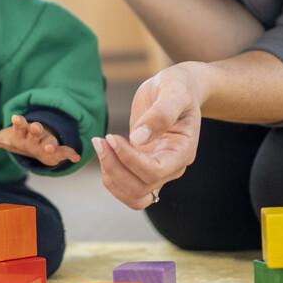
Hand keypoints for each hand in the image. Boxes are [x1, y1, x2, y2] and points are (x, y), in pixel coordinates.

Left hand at [0, 113, 80, 167]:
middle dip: (36, 129)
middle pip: (36, 131)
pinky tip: (76, 157)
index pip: (19, 125)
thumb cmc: (18, 139)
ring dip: (51, 144)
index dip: (18, 122)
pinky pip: (65, 152)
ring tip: (51, 147)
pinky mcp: (57, 151)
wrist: (36, 141)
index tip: (16, 117)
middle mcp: (36, 135)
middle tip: (36, 126)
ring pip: (50, 142)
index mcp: (22, 131)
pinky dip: (71, 154)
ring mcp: (47, 143)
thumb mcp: (2, 139)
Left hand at [92, 64, 203, 209]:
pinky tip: (105, 152)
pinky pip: (127, 188)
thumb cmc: (178, 88)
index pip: (155, 171)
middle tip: (100, 140)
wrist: (178, 89)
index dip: (129, 159)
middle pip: (140, 188)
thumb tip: (138, 139)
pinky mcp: (143, 167)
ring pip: (133, 195)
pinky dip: (111, 177)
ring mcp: (158, 170)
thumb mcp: (174, 92)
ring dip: (111, 177)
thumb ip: (160, 114)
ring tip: (100, 146)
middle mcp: (172, 166)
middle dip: (115, 167)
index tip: (112, 137)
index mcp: (183, 151)